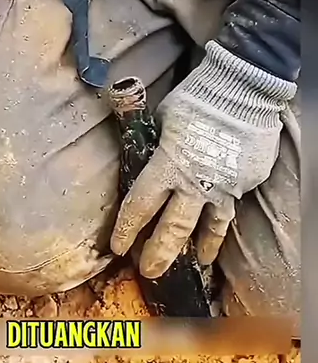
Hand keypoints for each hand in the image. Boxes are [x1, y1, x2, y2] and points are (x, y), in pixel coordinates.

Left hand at [111, 41, 295, 277]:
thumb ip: (155, 148)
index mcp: (166, 169)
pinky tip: (217, 238)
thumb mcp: (161, 122)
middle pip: (172, 230)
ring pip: (206, 228)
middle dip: (158, 253)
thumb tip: (146, 158)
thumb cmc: (195, 100)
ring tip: (194, 264)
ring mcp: (223, 189)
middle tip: (148, 272)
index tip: (117, 247)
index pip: (139, 208)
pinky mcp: (245, 184)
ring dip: (197, 249)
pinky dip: (221, 226)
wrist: (242, 90)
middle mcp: (193, 186)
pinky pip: (230, 209)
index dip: (126, 231)